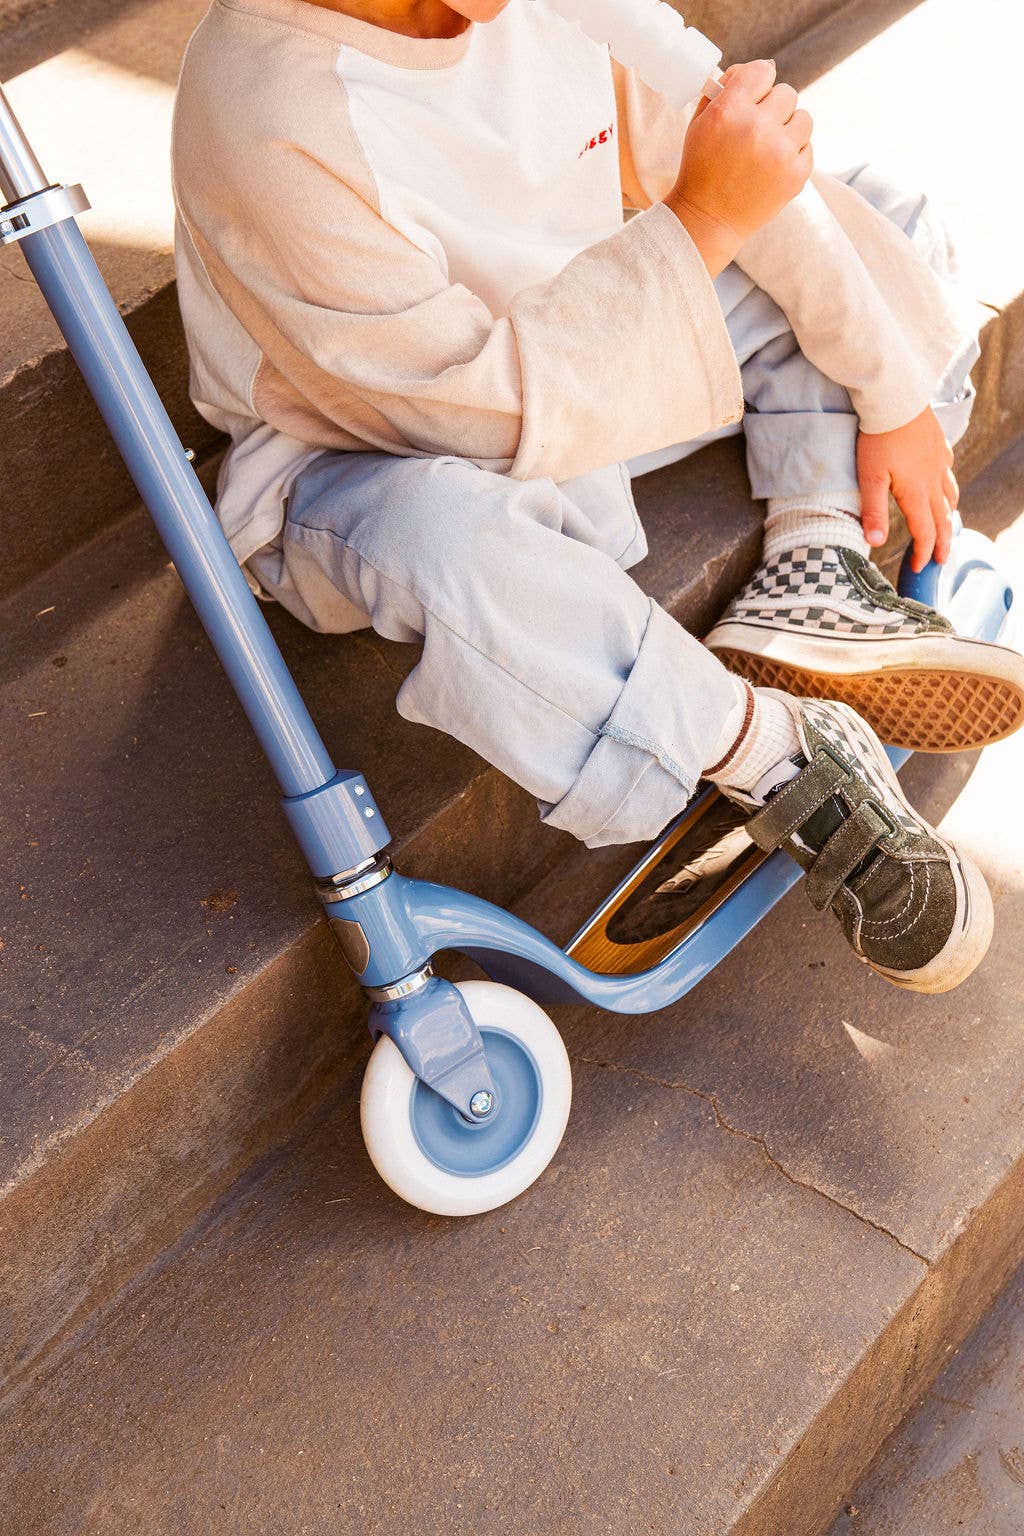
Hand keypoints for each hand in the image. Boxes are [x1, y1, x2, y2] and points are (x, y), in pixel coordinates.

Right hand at [667, 60, 813, 275]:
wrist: (708, 220)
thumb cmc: (701, 169)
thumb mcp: (699, 123)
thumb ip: (726, 90)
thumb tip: (760, 71)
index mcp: (729, 110)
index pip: (763, 70)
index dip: (758, 82)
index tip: (753, 97)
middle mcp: (757, 127)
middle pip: (787, 93)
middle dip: (773, 108)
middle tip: (758, 130)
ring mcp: (780, 153)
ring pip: (804, 118)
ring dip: (789, 129)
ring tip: (769, 148)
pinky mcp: (796, 175)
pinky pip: (808, 147)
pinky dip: (794, 154)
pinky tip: (773, 167)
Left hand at [857, 406, 959, 570]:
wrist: (896, 398)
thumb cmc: (878, 438)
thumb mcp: (869, 478)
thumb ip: (872, 511)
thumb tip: (876, 543)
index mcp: (916, 493)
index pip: (924, 532)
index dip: (923, 553)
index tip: (919, 568)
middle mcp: (933, 481)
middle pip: (943, 519)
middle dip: (942, 543)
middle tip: (940, 560)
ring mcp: (939, 462)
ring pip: (950, 495)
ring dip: (948, 515)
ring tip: (945, 526)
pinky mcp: (939, 445)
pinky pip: (948, 471)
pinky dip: (947, 485)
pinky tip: (941, 483)